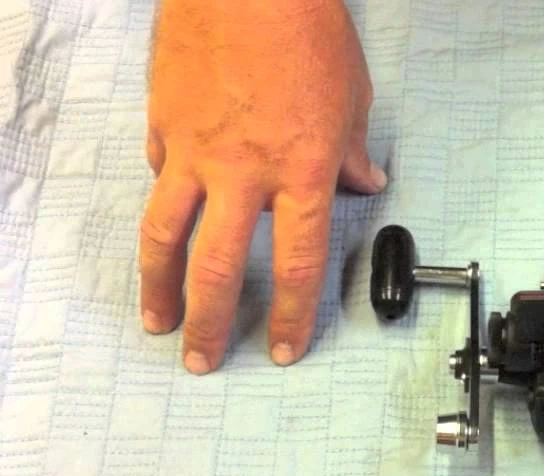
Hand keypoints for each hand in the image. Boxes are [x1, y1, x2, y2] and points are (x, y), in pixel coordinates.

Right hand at [139, 0, 385, 373]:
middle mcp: (244, 172)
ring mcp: (195, 149)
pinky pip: (160, 175)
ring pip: (164, 235)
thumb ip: (354, 151)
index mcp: (303, 171)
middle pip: (217, 267)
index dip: (287, 316)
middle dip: (209, 323)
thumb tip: (367, 180)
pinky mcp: (163, 124)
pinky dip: (165, 201)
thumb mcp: (353, 97)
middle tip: (203, 359)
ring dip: (158, 286)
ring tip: (158, 321)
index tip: (280, 349)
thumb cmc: (306, 29)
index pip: (295, 264)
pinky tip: (164, 224)